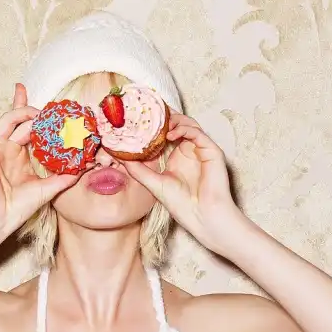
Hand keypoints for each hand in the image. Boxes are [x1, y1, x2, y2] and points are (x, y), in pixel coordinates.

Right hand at [0, 84, 80, 252]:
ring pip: (4, 118)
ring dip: (20, 111)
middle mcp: (8, 148)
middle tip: (46, 107)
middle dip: (27, 105)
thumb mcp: (50, 187)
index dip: (35, 113)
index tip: (52, 107)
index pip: (28, 128)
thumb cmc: (20, 207)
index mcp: (21, 155)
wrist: (0, 219)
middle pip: (16, 118)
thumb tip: (90, 164)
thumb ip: (69, 175)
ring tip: (35, 114)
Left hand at [122, 112, 241, 250]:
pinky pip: (198, 133)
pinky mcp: (212, 152)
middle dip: (165, 116)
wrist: (202, 217)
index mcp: (177, 156)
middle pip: (179, 124)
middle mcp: (189, 150)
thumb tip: (120, 157)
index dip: (156, 124)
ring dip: (175, 120)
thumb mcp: (154, 184)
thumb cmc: (183, 205)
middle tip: (150, 114)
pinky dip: (185, 129)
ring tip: (160, 124)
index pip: (167, 132)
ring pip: (189, 124)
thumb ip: (138, 170)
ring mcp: (201, 150)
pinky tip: (171, 135)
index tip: (140, 119)